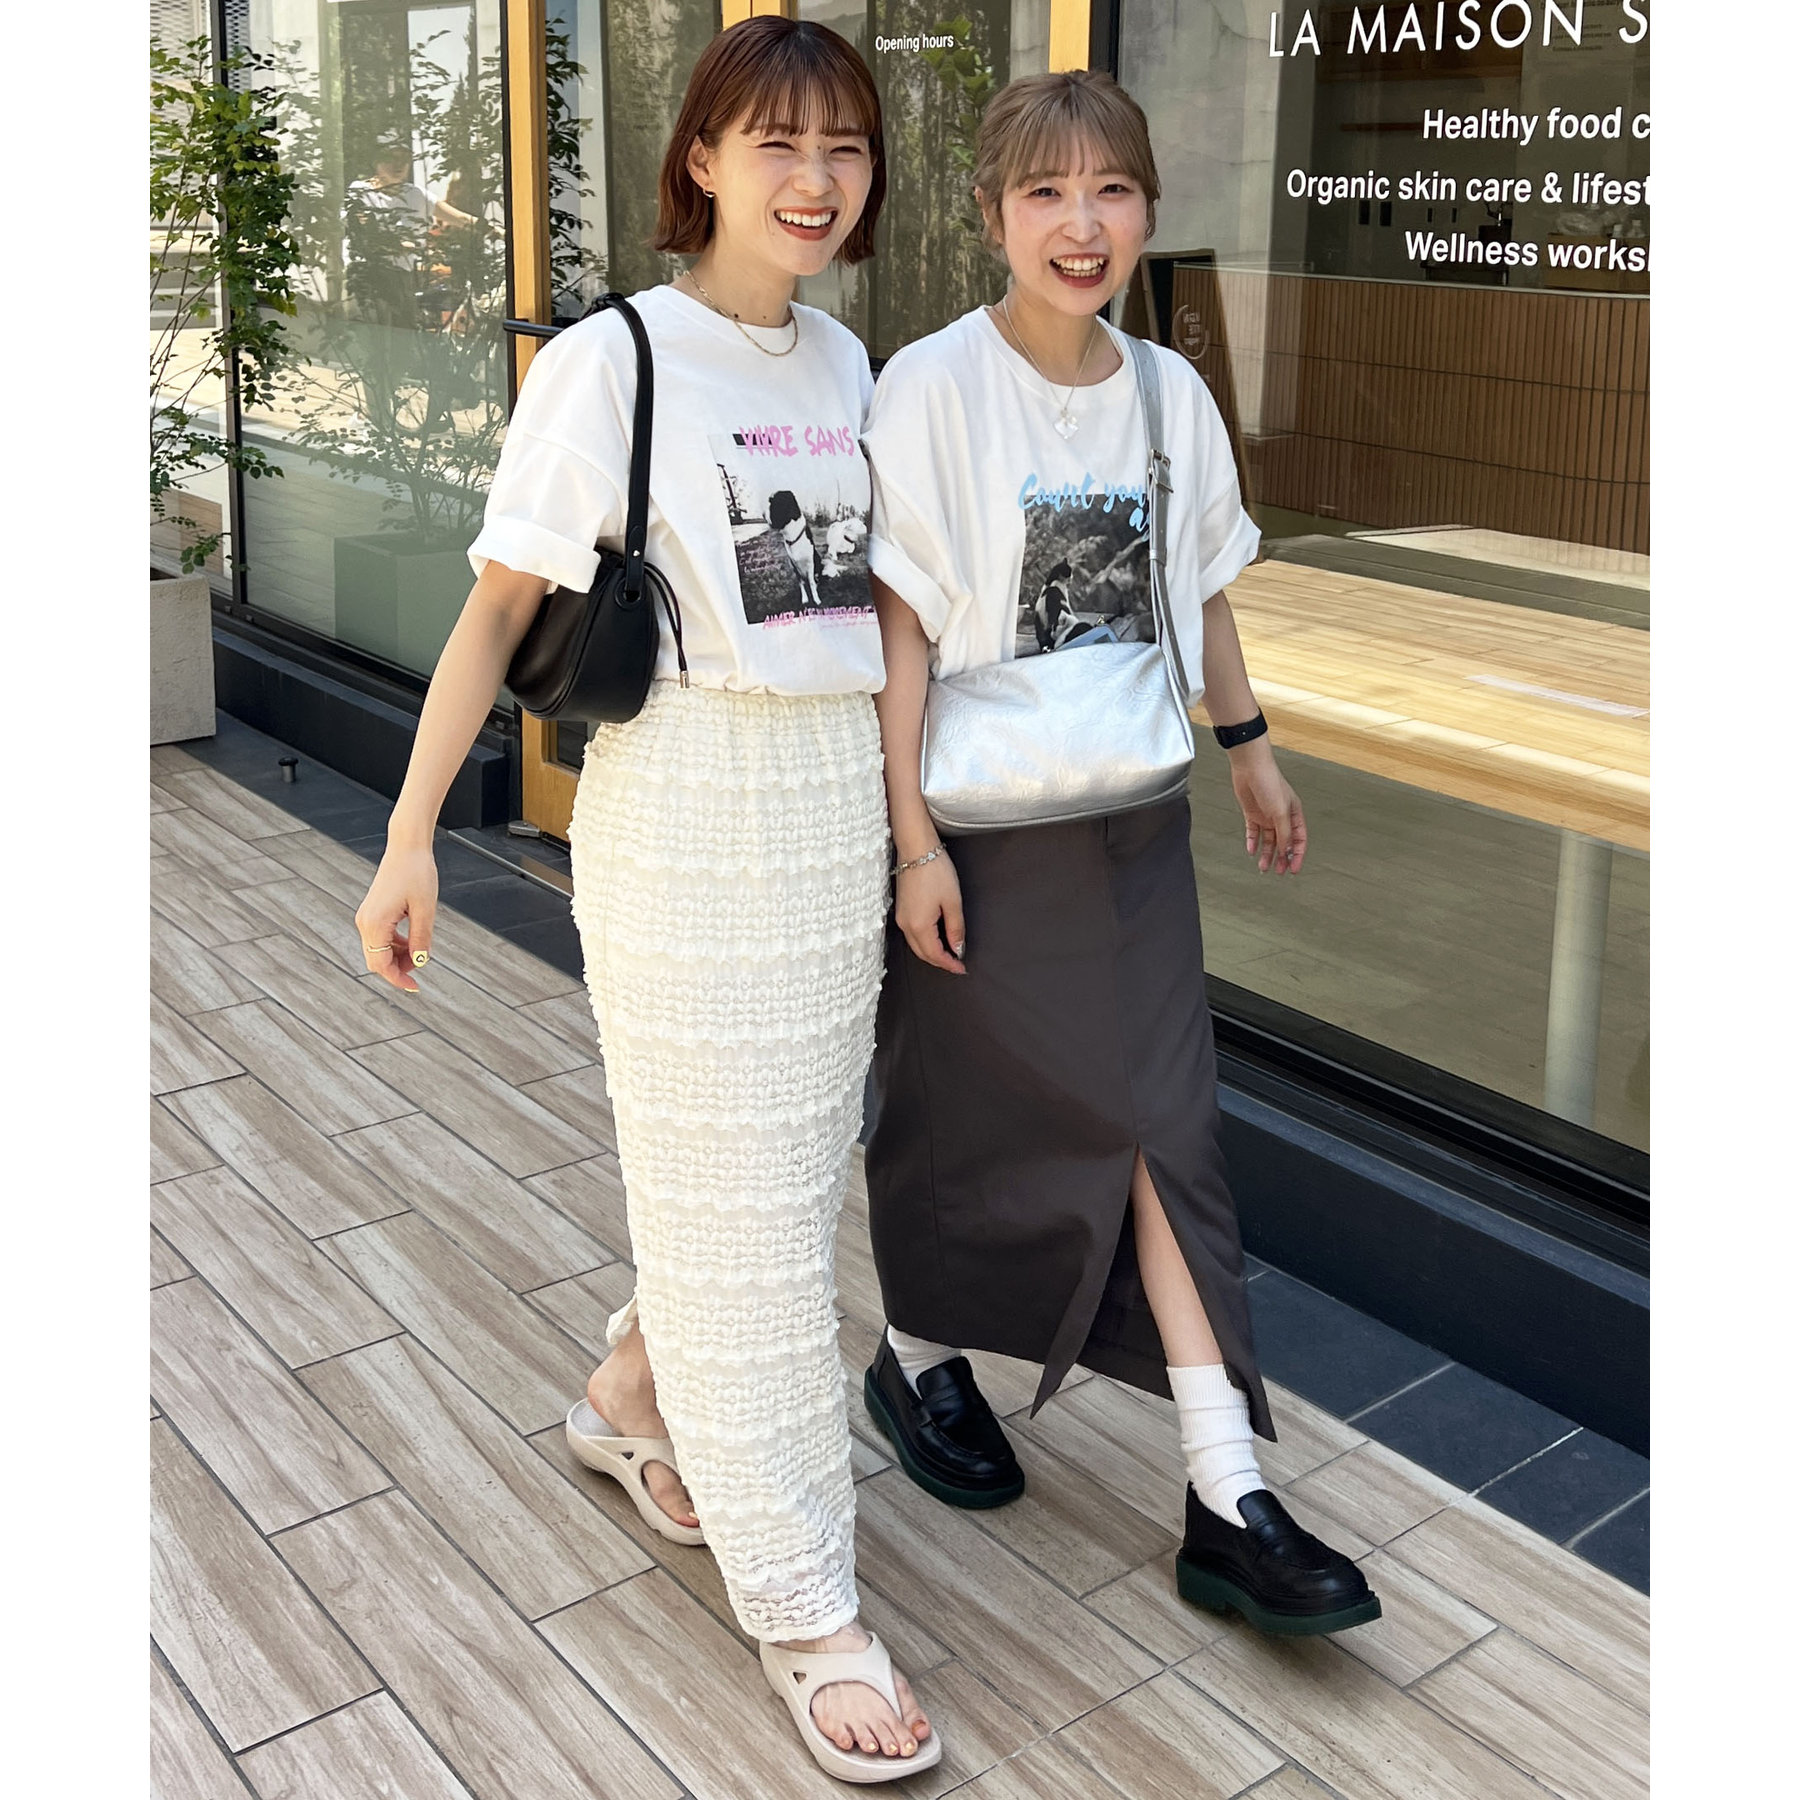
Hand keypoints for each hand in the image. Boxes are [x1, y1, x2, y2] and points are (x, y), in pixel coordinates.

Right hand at [354, 843, 438, 989]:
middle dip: (398, 968)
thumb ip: (421, 939)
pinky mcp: (372, 912)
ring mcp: (366, 917)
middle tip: (421, 968)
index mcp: (375, 923)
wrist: (406, 848)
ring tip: (421, 951)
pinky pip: (381, 938)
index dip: (397, 978)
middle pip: (376, 960)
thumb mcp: (425, 909)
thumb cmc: (417, 873)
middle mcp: (365, 922)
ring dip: (398, 956)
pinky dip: (396, 944)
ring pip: (379, 950)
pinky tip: (413, 941)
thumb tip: (420, 963)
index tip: (415, 987)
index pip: (380, 964)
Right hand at [894, 849, 965, 973]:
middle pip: (923, 954)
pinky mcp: (901, 910)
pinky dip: (925, 942)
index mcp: (919, 925)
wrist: (916, 849)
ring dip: (932, 953)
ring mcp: (901, 917)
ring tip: (950, 953)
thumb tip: (958, 948)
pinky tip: (936, 939)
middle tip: (957, 964)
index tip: (962, 968)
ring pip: (916, 946)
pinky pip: (912, 935)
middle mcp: (906, 925)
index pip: (935, 954)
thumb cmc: (934, 871)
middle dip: (940, 962)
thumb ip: (955, 928)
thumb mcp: (953, 902)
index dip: (949, 964)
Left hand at [1228, 742, 1306, 874]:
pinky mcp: (1252, 814)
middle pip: (1283, 843)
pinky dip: (1252, 842)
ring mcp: (1266, 816)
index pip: (1299, 839)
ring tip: (1263, 867)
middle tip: (1278, 871)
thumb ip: (1284, 833)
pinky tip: (1252, 851)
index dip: (1297, 855)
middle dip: (1281, 858)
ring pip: (1268, 840)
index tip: (1293, 869)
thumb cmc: (1270, 782)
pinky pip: (1253, 833)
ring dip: (1266, 854)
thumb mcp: (1280, 812)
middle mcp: (1281, 816)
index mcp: (1294, 814)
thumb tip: (1286, 851)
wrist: (1249, 768)